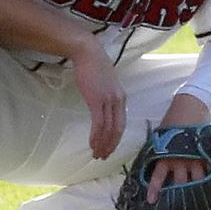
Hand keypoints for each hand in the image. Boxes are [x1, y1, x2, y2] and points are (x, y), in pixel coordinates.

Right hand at [71, 43, 126, 160]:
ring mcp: (108, 101)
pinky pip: (98, 124)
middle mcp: (118, 101)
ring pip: (108, 129)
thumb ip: (108, 96)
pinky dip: (96, 136)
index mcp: (121, 98)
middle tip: (103, 156)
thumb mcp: (106, 83)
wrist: (88, 53)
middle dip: (110, 145)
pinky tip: (91, 144)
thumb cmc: (95, 66)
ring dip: (102, 144)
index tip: (109, 148)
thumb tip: (103, 107)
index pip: (122, 124)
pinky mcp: (96, 100)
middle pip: (117, 130)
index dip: (116, 139)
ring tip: (96, 154)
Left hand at [146, 92, 209, 202]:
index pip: (158, 175)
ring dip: (196, 192)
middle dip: (178, 198)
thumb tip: (150, 164)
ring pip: (196, 180)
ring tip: (199, 207)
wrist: (191, 105)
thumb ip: (159, 151)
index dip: (154, 188)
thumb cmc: (173, 120)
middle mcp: (180, 159)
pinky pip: (209, 170)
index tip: (151, 201)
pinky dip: (210, 180)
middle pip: (179, 183)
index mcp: (165, 155)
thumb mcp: (161, 135)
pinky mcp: (206, 154)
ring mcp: (195, 158)